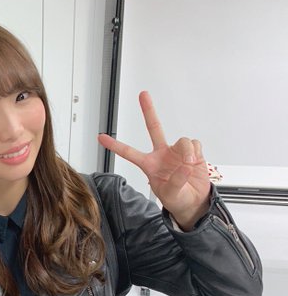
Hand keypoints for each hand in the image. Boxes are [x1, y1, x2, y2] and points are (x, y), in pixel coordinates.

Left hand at [98, 91, 210, 230]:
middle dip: (149, 110)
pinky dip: (196, 153)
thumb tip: (184, 166)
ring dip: (187, 152)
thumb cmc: (177, 198)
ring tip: (188, 165)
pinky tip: (195, 162)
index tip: (100, 137)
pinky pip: (194, 144)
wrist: (195, 201)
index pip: (129, 152)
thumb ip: (175, 181)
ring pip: (182, 141)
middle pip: (154, 127)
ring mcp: (176, 151)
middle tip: (143, 94)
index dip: (114, 145)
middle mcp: (162, 154)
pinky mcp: (192, 151)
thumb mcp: (171, 195)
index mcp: (149, 165)